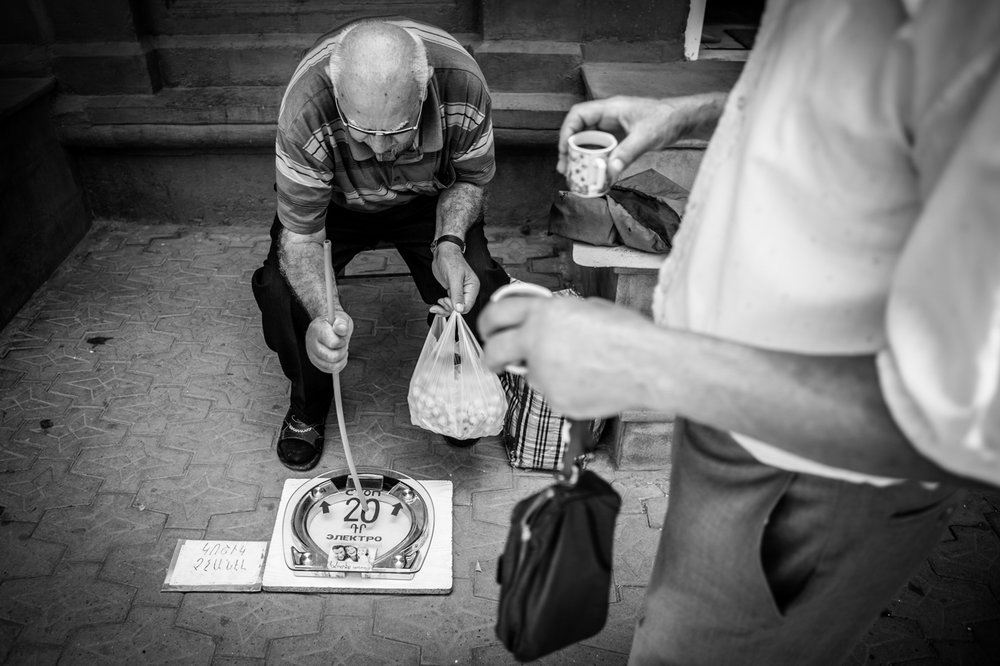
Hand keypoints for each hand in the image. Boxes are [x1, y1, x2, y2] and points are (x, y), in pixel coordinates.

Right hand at [305, 310, 353, 373]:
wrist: (327, 326)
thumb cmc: (335, 323)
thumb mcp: (341, 318)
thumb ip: (342, 323)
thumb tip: (342, 330)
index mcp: (317, 329)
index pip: (333, 343)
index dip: (342, 341)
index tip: (343, 336)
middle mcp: (312, 343)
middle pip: (333, 357)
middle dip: (343, 351)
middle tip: (343, 344)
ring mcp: (312, 354)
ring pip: (332, 366)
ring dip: (342, 359)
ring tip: (342, 350)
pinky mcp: (316, 362)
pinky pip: (331, 370)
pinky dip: (339, 365)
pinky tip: (339, 355)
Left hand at [431, 244, 479, 314]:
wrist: (443, 252)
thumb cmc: (451, 260)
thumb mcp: (454, 277)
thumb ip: (457, 294)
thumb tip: (459, 309)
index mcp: (473, 287)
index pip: (468, 305)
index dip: (456, 307)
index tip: (447, 300)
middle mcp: (468, 291)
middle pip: (460, 309)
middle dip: (449, 308)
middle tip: (441, 300)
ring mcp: (460, 292)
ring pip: (453, 308)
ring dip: (444, 309)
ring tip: (437, 304)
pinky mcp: (452, 292)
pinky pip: (449, 304)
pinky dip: (442, 307)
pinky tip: (436, 306)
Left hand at [478, 295, 656, 418]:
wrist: (648, 365)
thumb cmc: (626, 334)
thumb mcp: (587, 308)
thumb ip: (556, 316)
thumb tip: (539, 324)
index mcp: (544, 313)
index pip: (497, 313)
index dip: (488, 322)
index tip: (488, 332)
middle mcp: (536, 341)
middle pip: (494, 350)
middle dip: (490, 357)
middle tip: (494, 362)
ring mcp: (544, 373)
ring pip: (531, 375)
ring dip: (545, 373)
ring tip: (584, 367)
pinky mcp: (555, 399)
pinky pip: (552, 393)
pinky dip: (565, 390)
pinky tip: (591, 381)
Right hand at [557, 95, 696, 183]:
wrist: (682, 120)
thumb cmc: (666, 119)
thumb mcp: (646, 137)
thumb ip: (627, 154)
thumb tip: (609, 172)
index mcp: (610, 109)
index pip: (578, 115)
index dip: (567, 132)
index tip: (564, 151)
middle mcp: (608, 116)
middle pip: (579, 130)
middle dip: (570, 149)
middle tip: (566, 168)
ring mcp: (613, 127)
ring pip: (588, 140)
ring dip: (581, 156)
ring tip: (576, 173)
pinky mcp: (619, 137)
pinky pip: (601, 148)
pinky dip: (595, 160)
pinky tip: (595, 172)